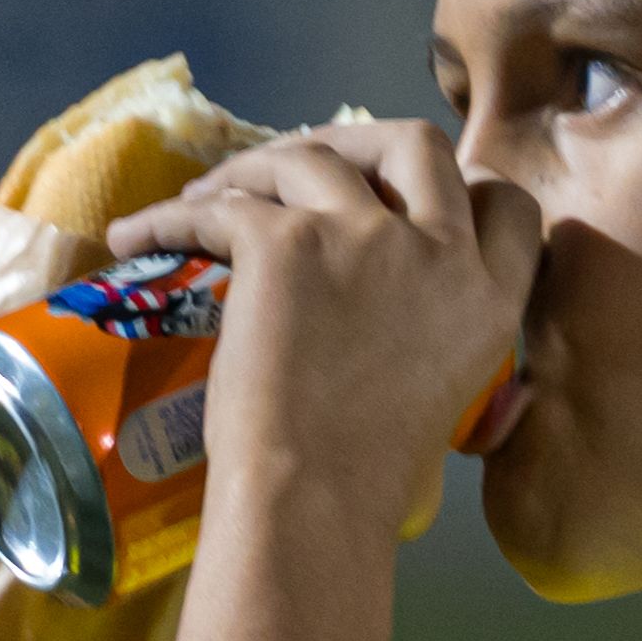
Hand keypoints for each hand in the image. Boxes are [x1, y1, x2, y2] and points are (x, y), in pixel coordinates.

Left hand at [108, 123, 539, 541]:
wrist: (312, 500)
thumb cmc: (368, 474)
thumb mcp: (445, 386)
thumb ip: (436, 321)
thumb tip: (387, 293)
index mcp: (491, 298)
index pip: (504, 202)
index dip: (460, 183)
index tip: (407, 190)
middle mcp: (441, 253)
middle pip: (416, 143)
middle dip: (358, 140)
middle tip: (306, 161)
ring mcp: (364, 238)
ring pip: (312, 154)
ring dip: (256, 166)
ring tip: (209, 194)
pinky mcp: (285, 243)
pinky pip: (222, 206)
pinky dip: (170, 216)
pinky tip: (137, 238)